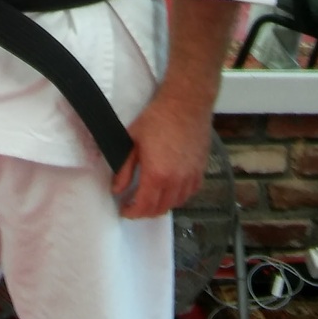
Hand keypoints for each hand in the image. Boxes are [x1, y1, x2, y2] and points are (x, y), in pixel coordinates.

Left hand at [111, 93, 211, 218]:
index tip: (125, 210)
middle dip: (145, 211)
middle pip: (160, 209)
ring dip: (161, 205)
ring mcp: (191, 177)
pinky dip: (177, 197)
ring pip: (176, 203)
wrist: (185, 105)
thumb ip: (124, 168)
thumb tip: (117, 188)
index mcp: (157, 175)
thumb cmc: (157, 119)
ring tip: (149, 198)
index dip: (132, 212)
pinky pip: (189, 194)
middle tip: (134, 205)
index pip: (144, 206)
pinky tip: (168, 190)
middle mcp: (176, 181)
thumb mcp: (132, 141)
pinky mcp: (200, 171)